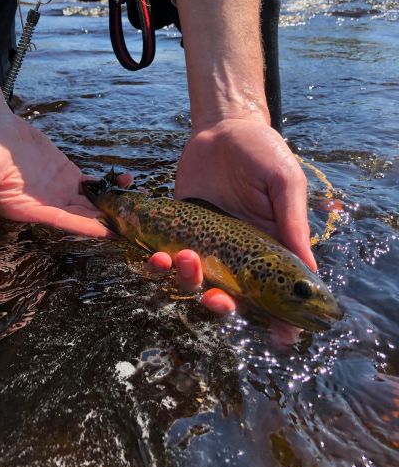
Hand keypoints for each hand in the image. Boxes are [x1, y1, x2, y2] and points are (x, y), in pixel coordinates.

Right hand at [0, 114, 125, 246]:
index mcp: (30, 210)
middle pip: (83, 216)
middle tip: (134, 225)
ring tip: (137, 206)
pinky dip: (109, 185)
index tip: (108, 233)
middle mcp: (48, 205)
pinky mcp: (68, 175)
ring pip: (92, 202)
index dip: (86, 227)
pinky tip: (127, 183)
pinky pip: (92, 184)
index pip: (63, 221)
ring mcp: (60, 190)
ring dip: (112, 204)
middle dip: (107, 221)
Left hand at [149, 117, 315, 314]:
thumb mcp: (284, 183)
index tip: (280, 337)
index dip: (280, 318)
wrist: (222, 128)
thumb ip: (291, 224)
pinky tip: (156, 256)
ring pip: (196, 280)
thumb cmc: (262, 152)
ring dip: (188, 281)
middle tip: (216, 297)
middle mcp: (238, 253)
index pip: (277, 291)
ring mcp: (207, 243)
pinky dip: (160, 264)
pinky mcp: (180, 229)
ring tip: (182, 258)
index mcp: (270, 247)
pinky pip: (168, 256)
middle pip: (232, 295)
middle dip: (222, 305)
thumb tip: (310, 271)